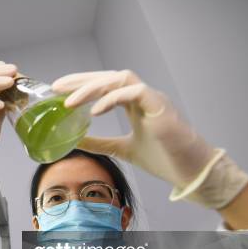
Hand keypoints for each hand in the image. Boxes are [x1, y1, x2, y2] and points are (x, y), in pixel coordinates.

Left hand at [52, 70, 247, 208]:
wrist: (190, 171)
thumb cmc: (163, 158)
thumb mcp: (121, 149)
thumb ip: (99, 142)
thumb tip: (74, 141)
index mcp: (134, 103)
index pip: (104, 84)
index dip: (81, 84)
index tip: (58, 90)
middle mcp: (143, 96)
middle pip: (108, 77)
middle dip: (81, 80)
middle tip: (57, 88)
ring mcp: (153, 99)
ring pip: (120, 79)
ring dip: (92, 88)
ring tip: (70, 102)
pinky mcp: (161, 107)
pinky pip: (134, 92)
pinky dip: (112, 99)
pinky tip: (94, 111)